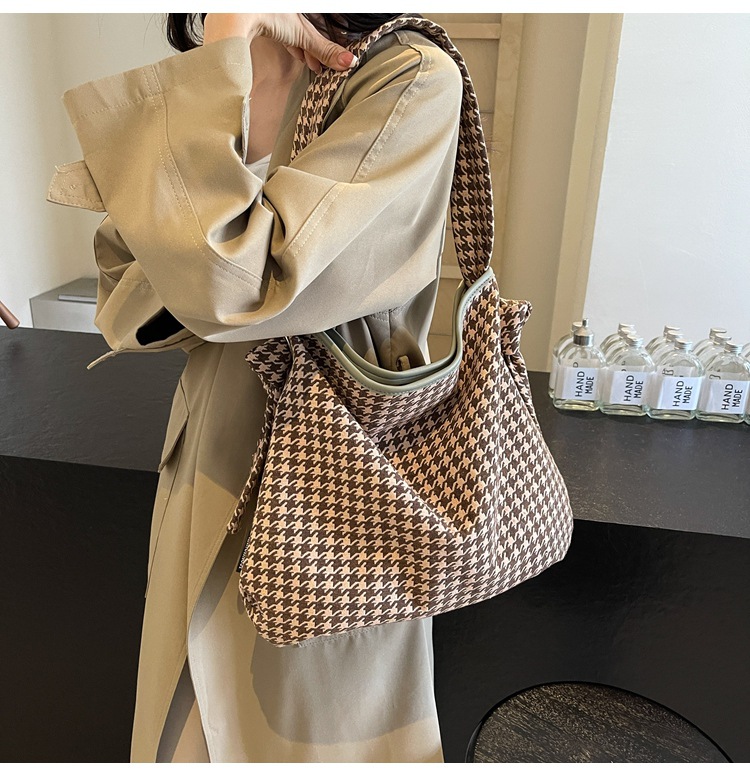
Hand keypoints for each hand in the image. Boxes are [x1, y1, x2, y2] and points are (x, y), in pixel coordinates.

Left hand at [203, 13, 357, 72]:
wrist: (237, 15)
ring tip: (309, 64)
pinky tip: (294, 54)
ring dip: (302, 49)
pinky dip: (289, 45)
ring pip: (293, 31)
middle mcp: (287, 9)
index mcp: (301, 7)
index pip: (318, 26)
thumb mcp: (302, 35)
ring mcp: (273, 13)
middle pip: (306, 29)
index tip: (330, 60)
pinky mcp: (259, 19)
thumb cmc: (267, 13)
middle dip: (313, 49)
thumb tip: (348, 61)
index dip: (326, 44)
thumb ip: (324, 50)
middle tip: (320, 66)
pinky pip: (280, 32)